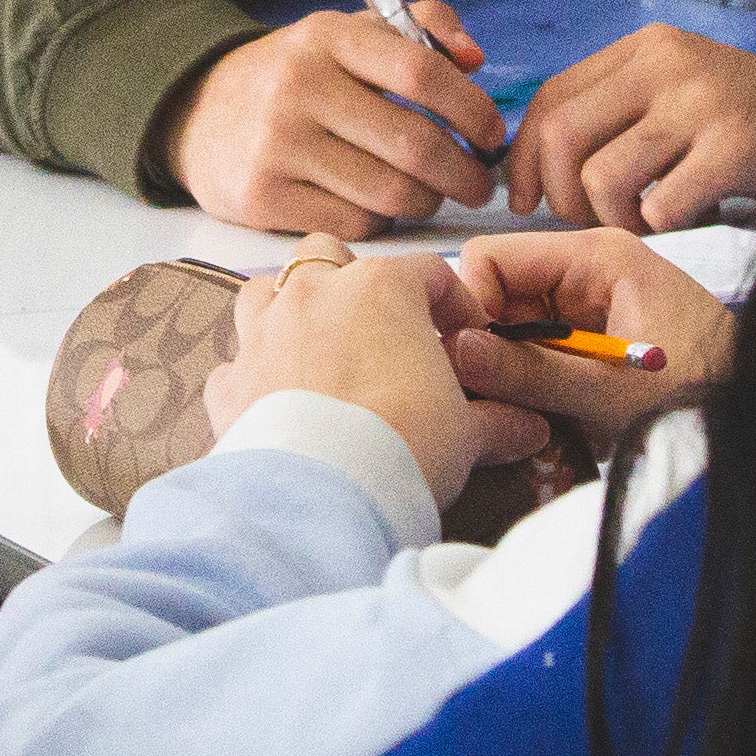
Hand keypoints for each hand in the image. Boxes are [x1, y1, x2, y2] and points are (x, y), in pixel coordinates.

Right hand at [162, 3, 504, 235]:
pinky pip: (356, 224)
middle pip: (413, 144)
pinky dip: (383, 222)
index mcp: (326, 37)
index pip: (420, 72)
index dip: (471, 108)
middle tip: (479, 184)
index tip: (493, 134)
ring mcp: (278, 146)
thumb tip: (474, 60)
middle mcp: (299, 87)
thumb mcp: (346, 33)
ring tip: (433, 195)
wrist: (197, 114)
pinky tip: (380, 207)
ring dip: (429, 202)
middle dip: (464, 173)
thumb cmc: (297, 76)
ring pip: (391, 193)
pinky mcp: (263, 198)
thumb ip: (420, 29)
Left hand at [206, 237, 546, 506]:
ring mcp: (262, 333)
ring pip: (265, 291)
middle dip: (352, 284)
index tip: (467, 340)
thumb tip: (526, 427)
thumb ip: (498, 420)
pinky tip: (275, 403)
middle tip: (382, 334)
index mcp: (380, 289)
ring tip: (319, 353)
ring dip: (289, 312)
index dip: (453, 304)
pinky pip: (235, 363)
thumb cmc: (403, 447)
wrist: (328, 498)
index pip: (428, 274)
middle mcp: (313, 294)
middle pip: (329, 257)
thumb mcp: (468, 433)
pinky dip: (252, 376)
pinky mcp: (229, 384)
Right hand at [435, 230, 735, 433]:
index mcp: (596, 256)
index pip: (491, 257)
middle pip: (499, 292)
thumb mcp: (611, 391)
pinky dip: (537, 383)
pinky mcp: (598, 334)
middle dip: (490, 345)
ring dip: (513, 371)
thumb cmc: (707, 394)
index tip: (472, 364)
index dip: (471, 308)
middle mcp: (589, 269)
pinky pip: (542, 349)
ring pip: (515, 326)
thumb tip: (456, 353)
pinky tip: (553, 414)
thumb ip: (531, 373)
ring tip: (531, 414)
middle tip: (496, 400)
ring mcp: (593, 301)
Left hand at [512, 26, 755, 227]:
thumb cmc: (740, 129)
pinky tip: (688, 218)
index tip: (524, 199)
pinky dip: (663, 228)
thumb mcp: (672, 98)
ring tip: (648, 217)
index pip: (552, 98)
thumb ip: (609, 115)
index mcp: (646, 48)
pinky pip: (659, 207)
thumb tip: (526, 167)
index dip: (524, 158)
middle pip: (563, 136)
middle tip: (592, 218)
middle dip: (562, 196)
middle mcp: (669, 63)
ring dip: (615, 218)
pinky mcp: (734, 146)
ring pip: (603, 177)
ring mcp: (703, 102)